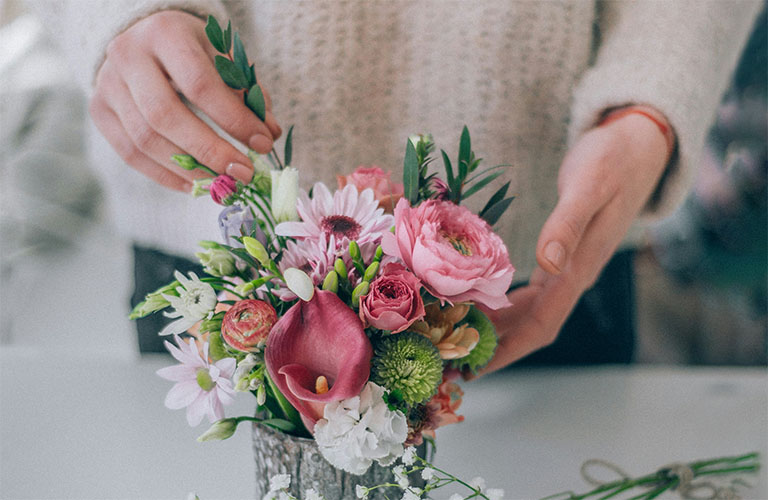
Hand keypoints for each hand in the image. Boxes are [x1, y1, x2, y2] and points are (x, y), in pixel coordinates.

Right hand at [89, 10, 281, 191]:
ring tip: (223, 185)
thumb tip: (269, 134)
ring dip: (189, 170)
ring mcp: (107, 84)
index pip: (200, 84)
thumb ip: (248, 93)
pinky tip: (195, 184)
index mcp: (165, 34)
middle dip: (210, 152)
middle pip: (165, 116)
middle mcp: (128, 56)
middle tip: (243, 174)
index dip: (233, 119)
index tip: (262, 143)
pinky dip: (165, 175)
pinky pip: (130, 154)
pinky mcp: (99, 111)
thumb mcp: (224, 58)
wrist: (145, 38)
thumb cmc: (195, 51)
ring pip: (145, 140)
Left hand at [477, 111, 671, 374]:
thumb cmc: (613, 161)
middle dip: (496, 347)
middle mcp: (573, 275)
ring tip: (458, 339)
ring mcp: (568, 266)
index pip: (542, 324)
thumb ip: (569, 224)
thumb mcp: (589, 186)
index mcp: (579, 268)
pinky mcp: (562, 254)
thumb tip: (548, 263)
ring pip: (530, 310)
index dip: (510, 349)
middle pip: (532, 326)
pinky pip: (530, 291)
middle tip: (454, 364)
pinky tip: (481, 305)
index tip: (478, 370)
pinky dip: (504, 302)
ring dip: (498, 328)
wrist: (637, 146)